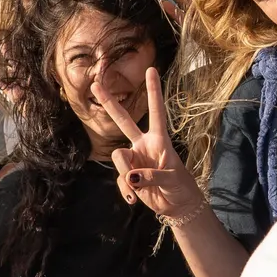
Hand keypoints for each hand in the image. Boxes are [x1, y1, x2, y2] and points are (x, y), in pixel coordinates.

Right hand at [97, 67, 205, 224]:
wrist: (176, 206)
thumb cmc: (180, 186)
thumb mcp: (172, 179)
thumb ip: (152, 176)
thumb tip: (131, 176)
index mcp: (159, 139)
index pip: (156, 112)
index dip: (153, 92)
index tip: (151, 70)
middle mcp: (143, 145)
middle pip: (123, 121)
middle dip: (110, 103)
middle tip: (95, 84)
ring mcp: (134, 160)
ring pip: (119, 158)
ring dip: (127, 175)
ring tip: (141, 189)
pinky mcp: (127, 176)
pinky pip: (119, 180)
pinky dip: (126, 191)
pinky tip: (134, 199)